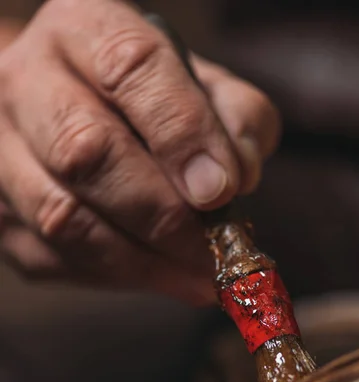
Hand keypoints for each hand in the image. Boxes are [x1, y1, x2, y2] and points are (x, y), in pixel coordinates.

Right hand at [0, 0, 278, 302]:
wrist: (66, 111)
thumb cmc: (143, 101)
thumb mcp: (201, 86)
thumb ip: (233, 117)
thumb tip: (239, 177)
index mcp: (84, 29)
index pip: (130, 68)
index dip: (180, 134)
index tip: (222, 190)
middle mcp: (27, 82)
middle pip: (84, 151)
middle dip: (162, 214)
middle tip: (216, 251)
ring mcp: (1, 150)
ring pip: (62, 217)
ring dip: (143, 260)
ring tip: (201, 278)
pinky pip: (53, 257)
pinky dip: (117, 276)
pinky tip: (160, 274)